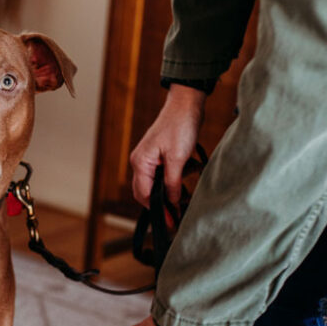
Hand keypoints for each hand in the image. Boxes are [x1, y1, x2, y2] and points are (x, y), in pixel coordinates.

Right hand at [130, 84, 206, 207]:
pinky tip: (181, 188)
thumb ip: (172, 182)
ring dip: (165, 195)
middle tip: (174, 218)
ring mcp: (148, 159)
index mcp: (140, 162)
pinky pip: (160, 176)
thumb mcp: (178, 158)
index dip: (157, 209)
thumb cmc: (180, 126)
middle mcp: (140, 161)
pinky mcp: (158, 156)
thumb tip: (171, 201)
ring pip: (152, 185)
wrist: (186, 104)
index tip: (170, 220)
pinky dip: (169, 184)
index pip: (144, 194)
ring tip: (180, 204)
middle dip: (158, 206)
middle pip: (144, 192)